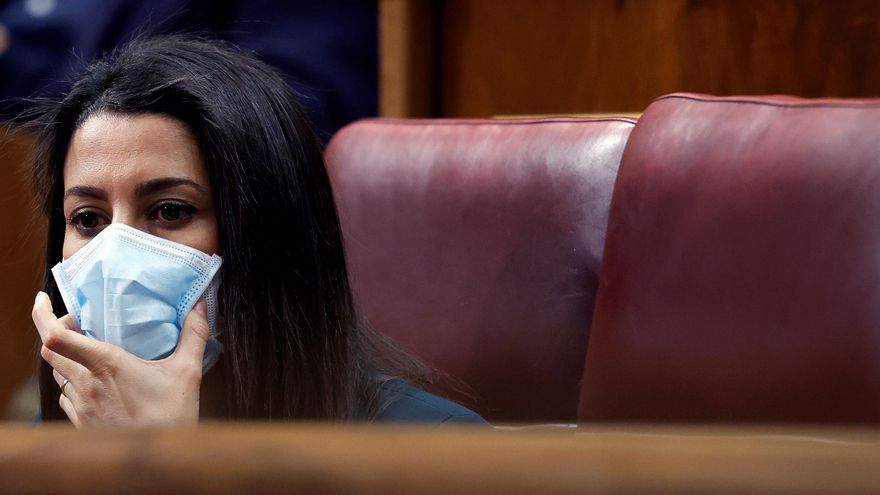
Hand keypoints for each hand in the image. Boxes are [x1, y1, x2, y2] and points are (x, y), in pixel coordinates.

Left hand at [32, 291, 209, 427]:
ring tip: (83, 348)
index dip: (42, 315)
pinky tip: (91, 381)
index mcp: (105, 365)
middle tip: (72, 319)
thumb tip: (200, 306)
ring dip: (63, 356)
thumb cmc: (172, 417)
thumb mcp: (187, 372)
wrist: (158, 462)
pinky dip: (71, 381)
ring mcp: (80, 405)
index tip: (44, 299)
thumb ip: (194, 335)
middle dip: (52, 330)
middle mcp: (85, 384)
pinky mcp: (81, 422)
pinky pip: (65, 396)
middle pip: (49, 351)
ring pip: (56, 373)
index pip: (56, 337)